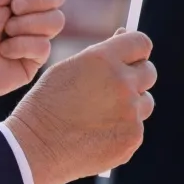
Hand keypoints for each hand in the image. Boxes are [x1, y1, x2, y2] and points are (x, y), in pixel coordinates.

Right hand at [0, 31, 155, 183]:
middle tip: (111, 91)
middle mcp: (121, 83)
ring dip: (130, 106)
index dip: (135, 51)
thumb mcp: (66, 69)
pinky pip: (136, 128)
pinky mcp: (132, 138)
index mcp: (103, 60)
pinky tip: (96, 135)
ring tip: (99, 117)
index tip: (129, 59)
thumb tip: (124, 35)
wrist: (35, 148)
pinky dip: (121, 130)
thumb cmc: (46, 105)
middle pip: (149, 72)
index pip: (140, 43)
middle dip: (134, 78)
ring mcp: (130, 113)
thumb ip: (99, 54)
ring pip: (144, 103)